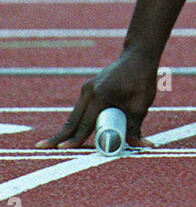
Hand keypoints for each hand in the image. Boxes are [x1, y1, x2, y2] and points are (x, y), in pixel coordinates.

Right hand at [38, 50, 157, 149]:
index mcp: (100, 95)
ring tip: (50, 143)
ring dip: (65, 130)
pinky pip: (80, 110)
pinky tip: (67, 133)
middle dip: (59, 136)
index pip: (85, 123)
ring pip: (74, 115)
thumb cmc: (141, 79)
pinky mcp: (89, 90)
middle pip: (72, 120)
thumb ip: (136, 127)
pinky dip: (75, 122)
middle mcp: (88, 92)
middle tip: (41, 147)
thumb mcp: (141, 105)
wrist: (137, 57)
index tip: (62, 150)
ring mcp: (87, 90)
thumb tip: (142, 146)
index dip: (75, 139)